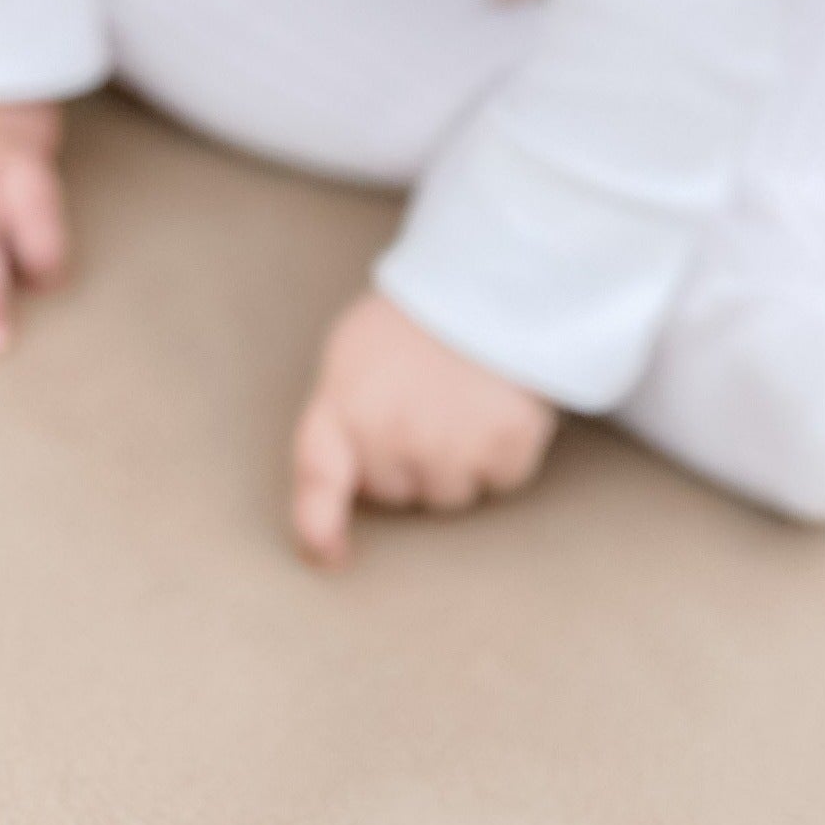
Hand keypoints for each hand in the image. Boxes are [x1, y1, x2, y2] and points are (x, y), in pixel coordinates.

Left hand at [290, 291, 555, 565]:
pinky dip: (506, 450)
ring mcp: (450, 446)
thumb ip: (341, 413)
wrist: (497, 271)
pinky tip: (502, 401)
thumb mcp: (356, 350)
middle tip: (430, 401)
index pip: (318, 481)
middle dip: (410, 462)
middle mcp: (391, 435)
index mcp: (345, 402)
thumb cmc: (420, 315)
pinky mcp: (505, 447)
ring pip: (451, 494)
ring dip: (460, 460)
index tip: (330, 554)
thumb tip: (343, 481)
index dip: (319, 526)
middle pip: (398, 492)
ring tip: (468, 397)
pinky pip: (501, 479)